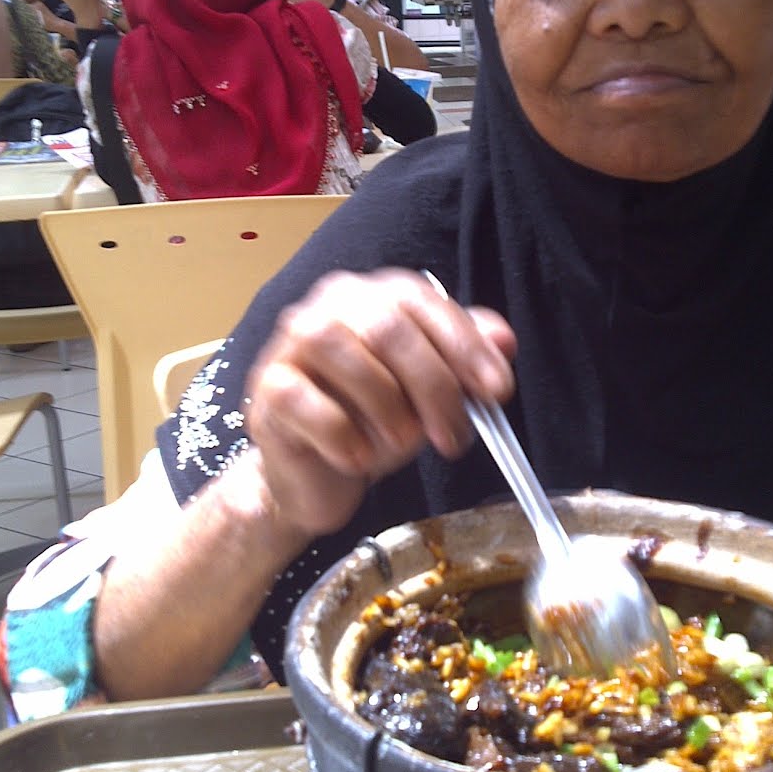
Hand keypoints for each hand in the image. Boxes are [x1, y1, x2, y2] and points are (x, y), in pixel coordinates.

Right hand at [244, 269, 516, 538]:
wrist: (316, 475)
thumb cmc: (374, 422)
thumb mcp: (430, 392)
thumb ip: (464, 361)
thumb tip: (505, 342)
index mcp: (373, 296)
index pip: (424, 303)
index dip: (466, 345)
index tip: (497, 390)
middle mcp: (328, 307)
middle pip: (389, 329)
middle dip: (434, 386)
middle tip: (455, 434)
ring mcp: (290, 345)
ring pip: (347, 357)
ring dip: (388, 409)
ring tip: (403, 443)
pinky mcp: (267, 389)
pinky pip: (306, 402)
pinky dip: (342, 434)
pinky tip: (359, 457)